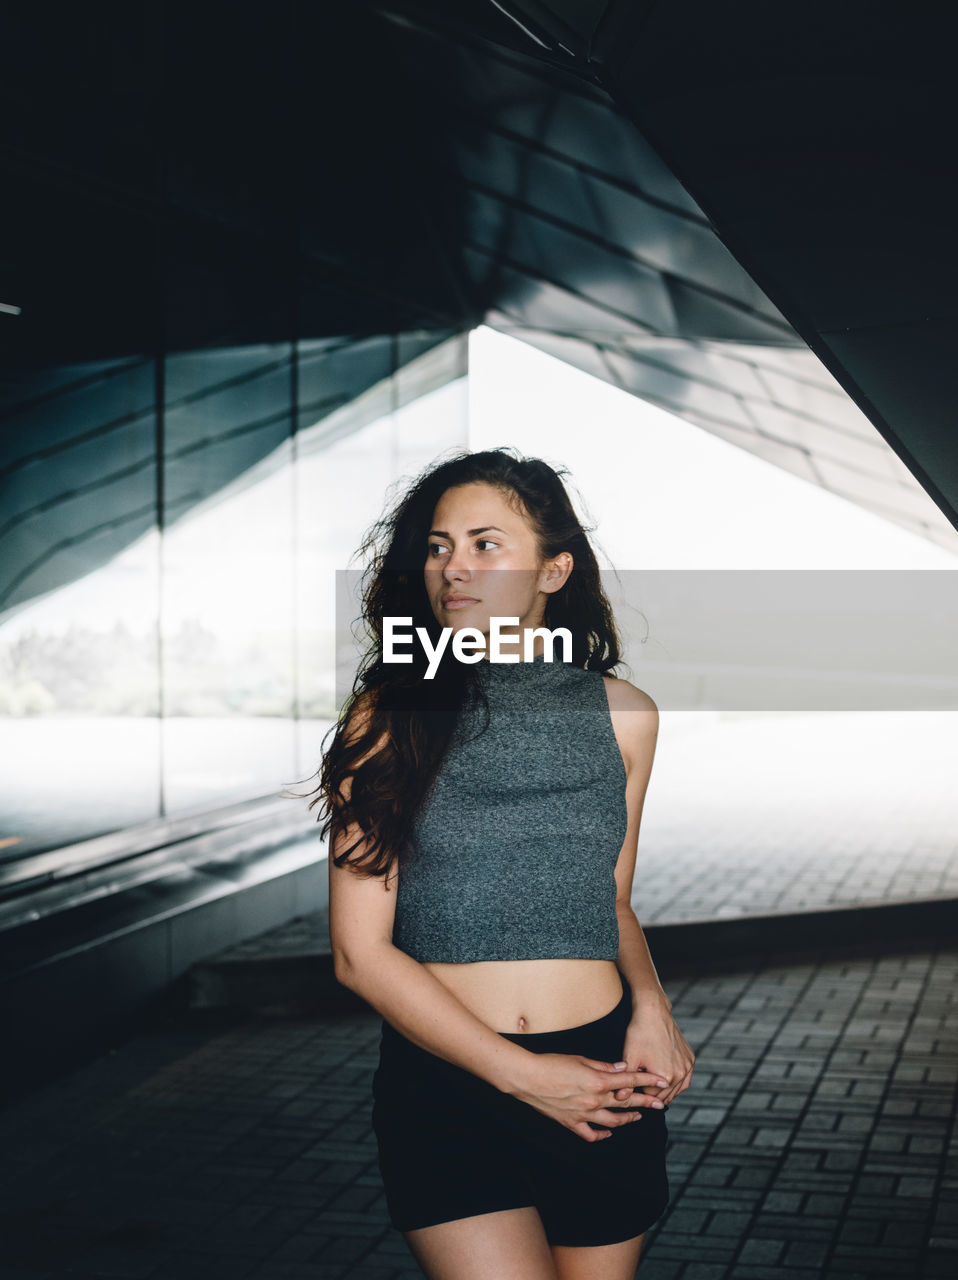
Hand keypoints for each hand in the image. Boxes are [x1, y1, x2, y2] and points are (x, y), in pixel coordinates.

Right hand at [510, 1052, 669, 1142]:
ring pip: (613, 1121)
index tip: (663, 1082)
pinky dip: (602, 1134)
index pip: (630, 1081)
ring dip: (628, 1119)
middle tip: (660, 1104)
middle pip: (626, 1103)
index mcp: (598, 1081)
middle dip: (645, 1102)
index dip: (648, 1081)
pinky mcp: (571, 1123)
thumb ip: (603, 1066)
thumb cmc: (552, 1063)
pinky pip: (591, 1134)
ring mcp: (583, 1114)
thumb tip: (622, 1068)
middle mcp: (594, 1100)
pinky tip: (608, 1132)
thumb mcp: (580, 1059)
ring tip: (638, 1116)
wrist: (527, 1078)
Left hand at [609, 1000, 694, 1107]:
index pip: (650, 1097)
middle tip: (641, 1090)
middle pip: (664, 1095)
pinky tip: (668, 1083)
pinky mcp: (690, 1058)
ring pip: (677, 1090)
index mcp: (665, 1077)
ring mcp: (687, 1066)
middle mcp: (680, 1074)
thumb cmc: (639, 1034)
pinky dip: (678, 1084)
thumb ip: (626, 1082)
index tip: (632, 1088)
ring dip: (666, 1092)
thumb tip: (619, 1099)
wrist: (653, 1012)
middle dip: (652, 1094)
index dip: (639, 1093)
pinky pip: (686, 1079)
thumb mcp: (629, 1058)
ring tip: (652, 1090)